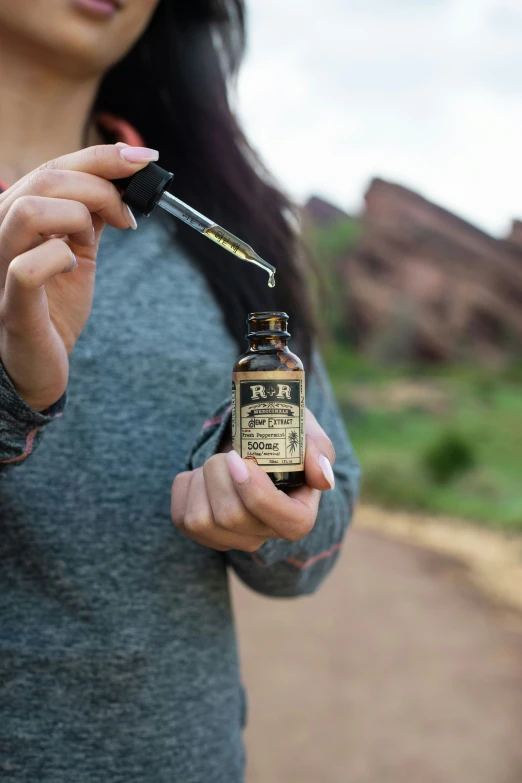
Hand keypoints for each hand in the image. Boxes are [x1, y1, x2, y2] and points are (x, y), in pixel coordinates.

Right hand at [0, 143, 157, 410]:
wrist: (39, 364)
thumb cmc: (54, 308)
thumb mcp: (78, 252)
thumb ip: (91, 217)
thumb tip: (123, 182)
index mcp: (15, 214)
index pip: (54, 167)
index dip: (103, 157)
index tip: (147, 159)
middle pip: (46, 179)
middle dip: (102, 189)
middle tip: (129, 218)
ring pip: (30, 210)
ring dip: (78, 217)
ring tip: (89, 243)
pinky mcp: (10, 305)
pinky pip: (28, 267)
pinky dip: (61, 258)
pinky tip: (73, 268)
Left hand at [171, 410, 335, 552]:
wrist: (249, 440)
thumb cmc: (281, 436)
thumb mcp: (305, 432)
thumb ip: (319, 450)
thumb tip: (322, 478)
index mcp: (299, 516)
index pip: (286, 523)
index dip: (257, 493)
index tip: (238, 457)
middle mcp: (265, 534)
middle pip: (231, 516)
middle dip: (219, 473)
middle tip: (228, 452)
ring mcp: (231, 539)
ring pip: (201, 520)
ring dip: (201, 479)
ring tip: (215, 463)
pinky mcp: (202, 534)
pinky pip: (181, 517)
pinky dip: (185, 487)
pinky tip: (201, 476)